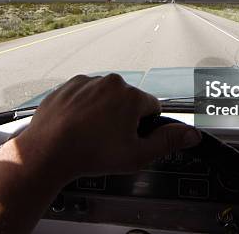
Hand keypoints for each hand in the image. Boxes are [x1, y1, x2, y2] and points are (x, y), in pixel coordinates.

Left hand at [14, 73, 201, 181]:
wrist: (47, 151)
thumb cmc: (90, 154)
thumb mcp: (137, 155)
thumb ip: (167, 142)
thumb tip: (191, 134)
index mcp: (130, 95)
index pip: (151, 107)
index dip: (144, 126)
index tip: (131, 139)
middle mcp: (109, 82)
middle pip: (127, 100)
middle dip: (123, 118)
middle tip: (110, 141)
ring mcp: (86, 82)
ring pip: (104, 97)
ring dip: (102, 112)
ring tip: (90, 135)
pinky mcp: (67, 86)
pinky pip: (83, 95)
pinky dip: (82, 108)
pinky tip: (76, 127)